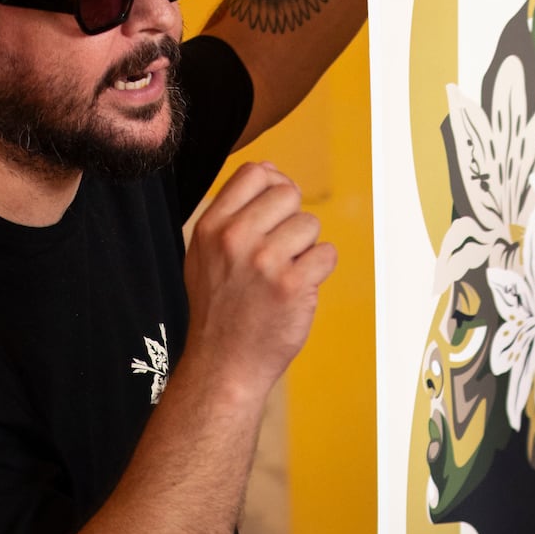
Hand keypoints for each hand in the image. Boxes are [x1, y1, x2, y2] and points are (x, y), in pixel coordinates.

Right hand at [182, 162, 336, 401]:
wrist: (224, 363)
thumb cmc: (221, 308)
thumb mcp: (206, 253)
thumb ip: (234, 210)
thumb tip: (270, 170)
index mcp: (211, 227)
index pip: (255, 173)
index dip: (274, 188)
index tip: (273, 216)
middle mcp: (235, 239)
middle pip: (288, 193)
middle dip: (293, 220)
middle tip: (279, 253)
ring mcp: (264, 261)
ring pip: (311, 224)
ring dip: (306, 249)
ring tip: (283, 275)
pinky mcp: (293, 284)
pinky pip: (327, 254)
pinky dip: (320, 271)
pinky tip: (298, 290)